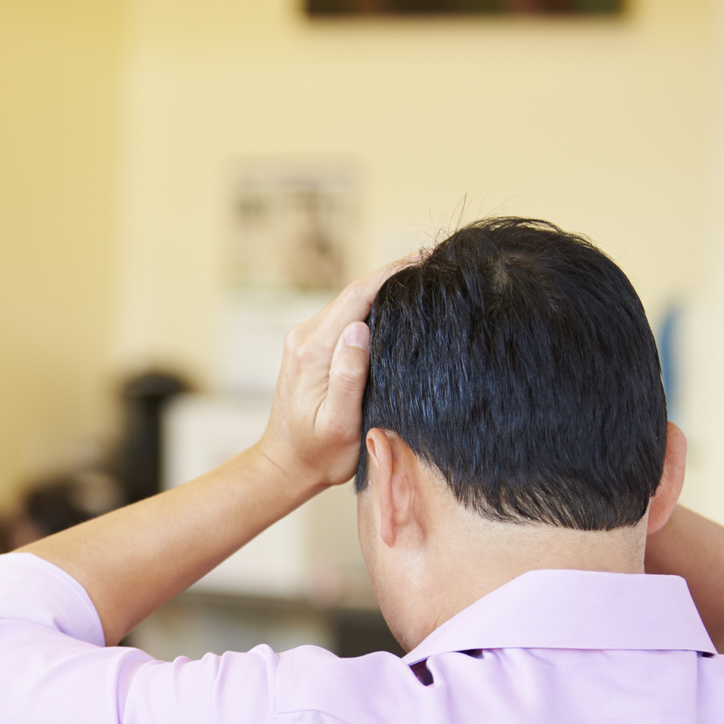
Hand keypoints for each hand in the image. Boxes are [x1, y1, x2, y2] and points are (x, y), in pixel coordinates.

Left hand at [258, 258, 416, 491]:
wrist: (287, 465)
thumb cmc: (318, 453)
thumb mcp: (339, 423)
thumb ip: (349, 376)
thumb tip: (359, 329)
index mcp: (313, 351)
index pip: (357, 297)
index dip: (392, 274)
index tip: (426, 259)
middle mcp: (304, 337)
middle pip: (354, 292)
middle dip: (394, 274)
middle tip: (436, 262)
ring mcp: (305, 339)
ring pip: (350, 302)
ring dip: (384, 287)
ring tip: (424, 278)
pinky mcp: (311, 346)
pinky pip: (345, 316)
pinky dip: (372, 305)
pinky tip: (397, 306)